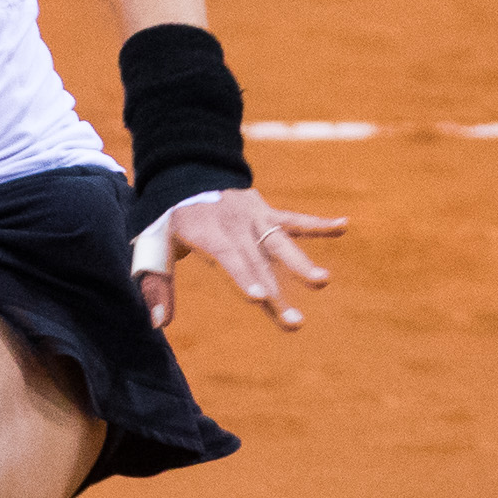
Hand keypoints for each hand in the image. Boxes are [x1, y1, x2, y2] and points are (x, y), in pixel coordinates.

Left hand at [132, 185, 345, 331]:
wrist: (185, 172)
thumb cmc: (168, 220)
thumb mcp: (152, 247)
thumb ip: (156, 286)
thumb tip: (159, 324)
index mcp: (205, 231)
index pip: (227, 256)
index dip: (243, 277)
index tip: (260, 299)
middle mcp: (233, 224)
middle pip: (258, 262)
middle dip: (277, 292)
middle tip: (296, 322)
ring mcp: (254, 216)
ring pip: (280, 241)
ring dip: (301, 263)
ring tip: (323, 281)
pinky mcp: (267, 212)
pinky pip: (294, 219)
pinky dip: (318, 223)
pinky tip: (344, 225)